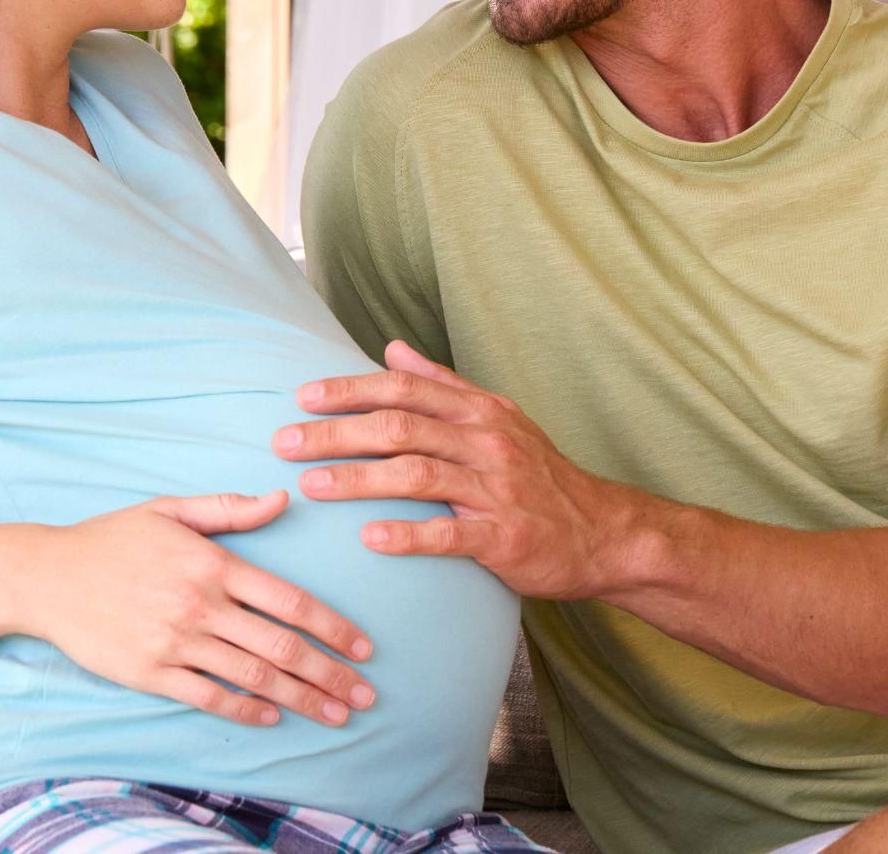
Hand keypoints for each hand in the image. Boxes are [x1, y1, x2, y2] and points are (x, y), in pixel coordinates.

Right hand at [21, 492, 376, 726]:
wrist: (46, 576)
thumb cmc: (113, 538)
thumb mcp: (171, 510)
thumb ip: (230, 509)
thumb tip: (283, 499)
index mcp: (212, 564)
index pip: (289, 600)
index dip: (333, 626)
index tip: (364, 647)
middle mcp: (199, 605)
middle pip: (280, 647)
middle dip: (329, 673)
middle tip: (365, 695)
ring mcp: (174, 643)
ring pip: (251, 678)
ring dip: (300, 699)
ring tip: (336, 714)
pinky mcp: (149, 673)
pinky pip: (207, 697)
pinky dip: (244, 711)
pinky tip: (272, 717)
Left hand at [274, 342, 635, 598]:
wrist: (601, 531)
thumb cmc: (540, 475)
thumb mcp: (497, 418)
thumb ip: (443, 384)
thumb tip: (392, 348)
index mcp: (479, 411)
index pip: (405, 389)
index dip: (352, 390)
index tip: (304, 397)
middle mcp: (486, 442)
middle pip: (400, 428)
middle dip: (337, 433)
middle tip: (285, 442)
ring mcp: (496, 490)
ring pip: (416, 475)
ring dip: (357, 479)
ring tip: (310, 486)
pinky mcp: (504, 537)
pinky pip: (449, 535)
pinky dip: (408, 535)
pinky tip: (369, 539)